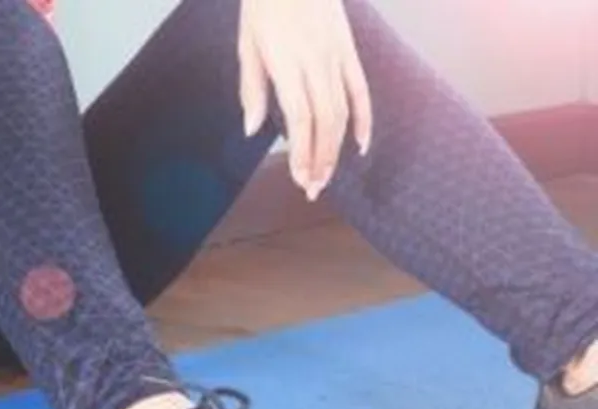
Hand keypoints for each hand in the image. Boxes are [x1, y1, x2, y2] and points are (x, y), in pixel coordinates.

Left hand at [237, 0, 372, 200]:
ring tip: (327, 174)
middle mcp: (316, 63)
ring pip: (343, 111)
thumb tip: (253, 128)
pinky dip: (364, 118)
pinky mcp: (349, 49)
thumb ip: (252, 88)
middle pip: (325, 122)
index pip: (300, 120)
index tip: (299, 178)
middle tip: (313, 187)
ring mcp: (337, 56)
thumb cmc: (264, 5)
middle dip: (321, 159)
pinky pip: (361, 89)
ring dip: (337, 147)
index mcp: (287, 64)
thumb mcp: (247, 44)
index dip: (302, 153)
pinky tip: (361, 144)